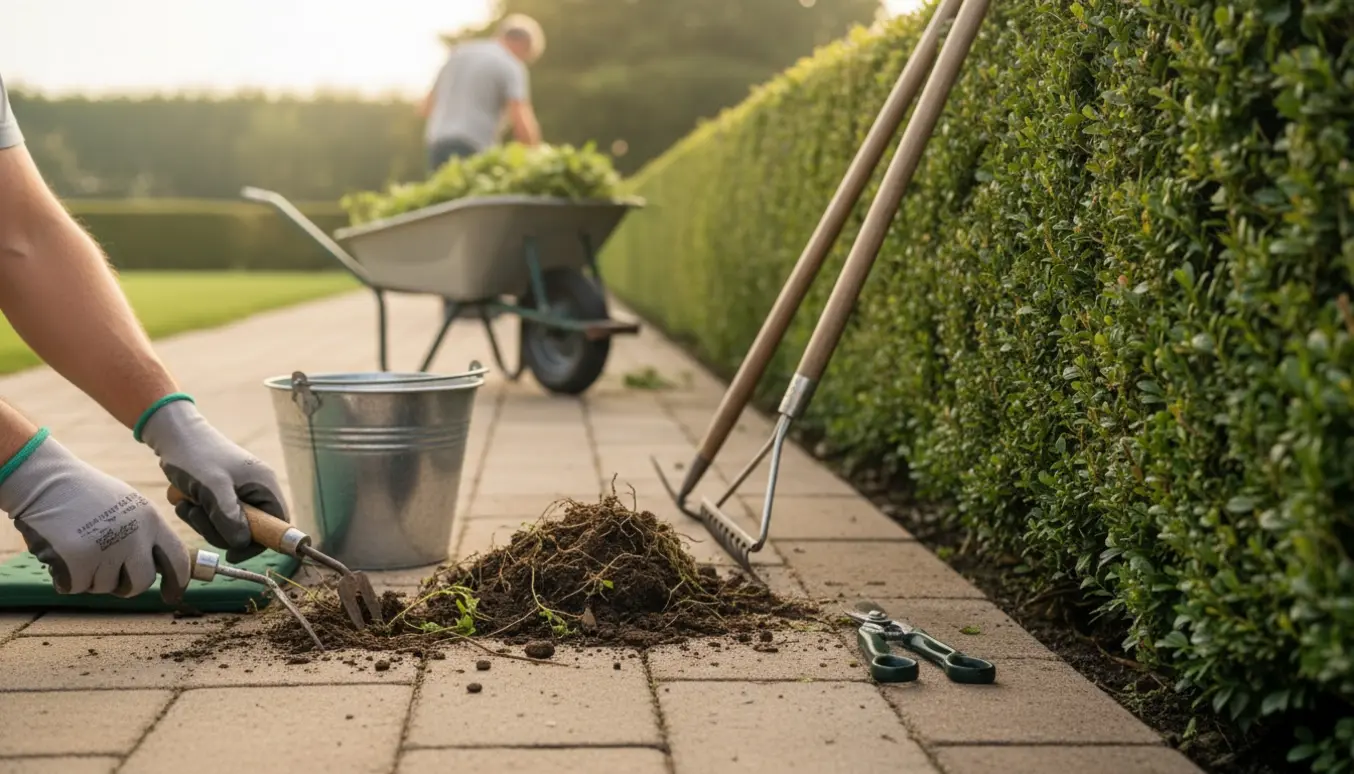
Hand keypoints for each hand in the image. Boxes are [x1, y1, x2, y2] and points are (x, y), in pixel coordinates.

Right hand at [0, 430, 190, 598]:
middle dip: (124, 586)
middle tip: (106, 572)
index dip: (177, 582)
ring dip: (89, 577)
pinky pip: (75, 587)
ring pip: (103, 587)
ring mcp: (106, 548)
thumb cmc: (86, 496)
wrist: (44, 481)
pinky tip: (61, 551)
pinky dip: (65, 577)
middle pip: (141, 583)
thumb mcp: (129, 507)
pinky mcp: (77, 560)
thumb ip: (146, 535)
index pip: (177, 559)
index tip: (172, 596)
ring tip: (78, 545)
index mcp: (151, 519)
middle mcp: (134, 535)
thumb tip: (160, 570)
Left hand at [139, 398, 287, 562]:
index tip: (234, 552)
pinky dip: (200, 516)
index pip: (278, 524)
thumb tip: (241, 543)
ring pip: (230, 526)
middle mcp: (257, 489)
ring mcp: (239, 492)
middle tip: (200, 517)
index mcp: (264, 485)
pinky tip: (186, 502)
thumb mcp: (212, 489)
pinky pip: (217, 518)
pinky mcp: (222, 494)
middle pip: (251, 530)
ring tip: (188, 505)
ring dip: (206, 523)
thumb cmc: (195, 456)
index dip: (261, 542)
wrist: (173, 434)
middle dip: (222, 531)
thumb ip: (229, 517)